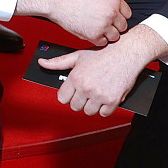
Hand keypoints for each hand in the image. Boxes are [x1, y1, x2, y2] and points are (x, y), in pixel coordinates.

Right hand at [23, 0, 132, 46]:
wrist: (55, 0)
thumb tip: (110, 5)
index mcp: (113, 0)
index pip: (127, 13)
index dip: (119, 15)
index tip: (114, 17)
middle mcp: (111, 13)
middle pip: (123, 26)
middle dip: (114, 26)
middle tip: (104, 23)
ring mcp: (103, 26)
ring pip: (114, 36)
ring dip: (107, 34)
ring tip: (96, 28)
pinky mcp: (93, 36)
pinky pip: (102, 42)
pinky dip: (97, 39)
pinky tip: (90, 32)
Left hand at [38, 34, 155, 117]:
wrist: (125, 53)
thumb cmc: (102, 54)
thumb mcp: (77, 56)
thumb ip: (58, 62)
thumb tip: (42, 62)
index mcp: (75, 78)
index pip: (62, 98)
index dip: (67, 95)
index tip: (72, 93)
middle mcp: (86, 88)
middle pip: (75, 107)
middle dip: (79, 100)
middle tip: (86, 92)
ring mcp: (99, 95)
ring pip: (89, 112)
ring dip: (92, 105)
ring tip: (96, 94)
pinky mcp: (113, 101)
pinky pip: (104, 114)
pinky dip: (105, 108)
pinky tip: (105, 97)